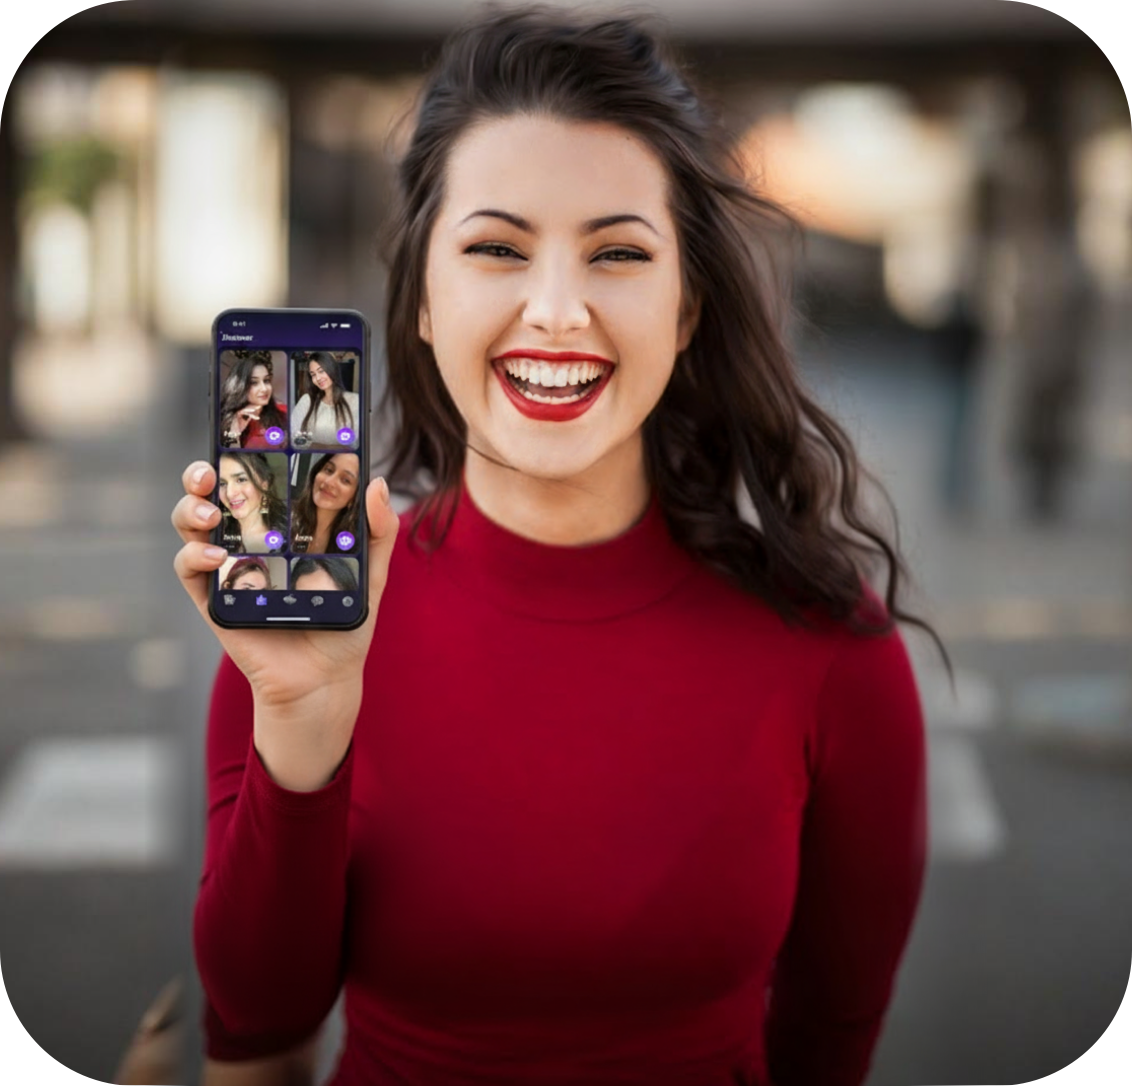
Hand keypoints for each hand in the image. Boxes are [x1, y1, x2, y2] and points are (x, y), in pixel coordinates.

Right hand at [172, 461, 398, 787]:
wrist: (324, 678)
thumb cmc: (344, 620)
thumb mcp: (369, 573)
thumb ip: (377, 531)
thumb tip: (378, 483)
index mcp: (281, 525)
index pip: (256, 479)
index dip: (242, 454)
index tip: (243, 434)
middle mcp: (248, 538)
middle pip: (213, 493)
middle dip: (202, 474)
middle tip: (210, 469)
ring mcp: (226, 566)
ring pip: (192, 524)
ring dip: (192, 509)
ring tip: (210, 512)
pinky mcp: (213, 598)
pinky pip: (189, 570)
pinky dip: (194, 556)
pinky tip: (216, 556)